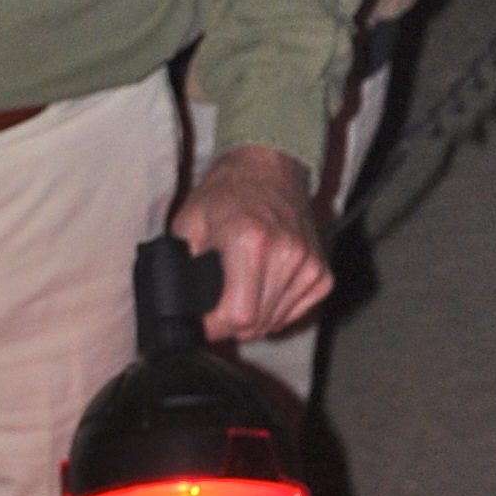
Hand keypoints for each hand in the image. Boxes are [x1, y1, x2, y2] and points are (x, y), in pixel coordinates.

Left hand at [176, 142, 329, 341]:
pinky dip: (276, 311)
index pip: (238, 316)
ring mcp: (308, 264)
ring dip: (254, 319)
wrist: (267, 168)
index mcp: (250, 242)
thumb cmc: (227, 193)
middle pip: (257, 325)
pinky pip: (296, 313)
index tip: (202, 322)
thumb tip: (175, 306)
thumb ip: (180, 268)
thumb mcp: (189, 225)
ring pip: (275, 323)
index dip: (214, 327)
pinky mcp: (321, 272)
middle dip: (231, 325)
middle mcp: (285, 254)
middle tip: (217, 306)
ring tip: (239, 293)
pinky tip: (262, 291)